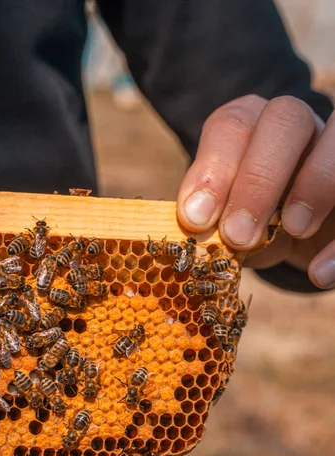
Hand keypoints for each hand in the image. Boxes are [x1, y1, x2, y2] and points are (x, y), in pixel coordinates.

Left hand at [176, 94, 334, 288]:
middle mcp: (293, 125)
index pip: (230, 127)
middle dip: (259, 178)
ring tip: (295, 230)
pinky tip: (319, 273)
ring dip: (317, 183)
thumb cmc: (250, 225)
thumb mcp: (225, 223)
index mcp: (247, 127)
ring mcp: (331, 144)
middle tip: (239, 235)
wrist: (298, 242)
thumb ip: (212, 218)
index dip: (213, 169)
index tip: (196, 218)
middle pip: (285, 119)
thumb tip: (198, 226)